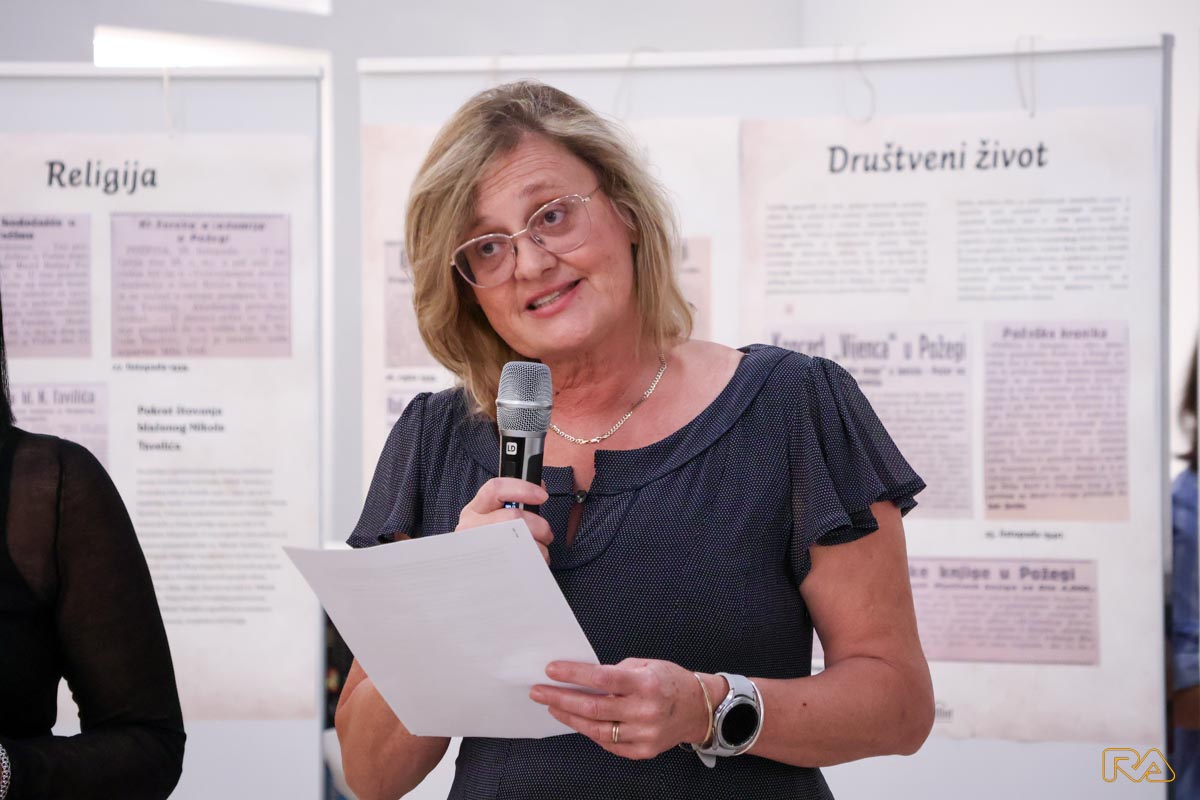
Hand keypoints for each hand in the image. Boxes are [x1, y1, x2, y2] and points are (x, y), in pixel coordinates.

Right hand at [457, 477, 552, 564]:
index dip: (522, 488)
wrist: (471, 577)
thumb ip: (514, 501)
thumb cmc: (489, 543)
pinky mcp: (488, 570)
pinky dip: (534, 563)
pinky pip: (520, 563)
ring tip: (540, 552)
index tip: (542, 495)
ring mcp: (478, 549)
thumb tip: (539, 488)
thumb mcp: (493, 518)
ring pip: (520, 541)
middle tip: (546, 534)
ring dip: (539, 547)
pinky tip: (532, 564)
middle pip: (514, 517)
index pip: (496, 489)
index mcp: (475, 510)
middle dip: (539, 525)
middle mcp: (471, 526)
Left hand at [529, 658, 716, 759]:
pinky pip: (607, 743)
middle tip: (539, 691)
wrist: (698, 709)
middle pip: (593, 707)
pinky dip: (589, 731)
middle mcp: (645, 711)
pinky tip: (576, 720)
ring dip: (570, 717)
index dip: (574, 674)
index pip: (603, 678)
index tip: (552, 670)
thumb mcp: (647, 665)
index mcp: (647, 684)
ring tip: (552, 706)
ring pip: (596, 729)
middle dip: (561, 698)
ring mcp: (644, 734)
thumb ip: (617, 672)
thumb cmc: (670, 681)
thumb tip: (583, 678)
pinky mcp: (642, 751)